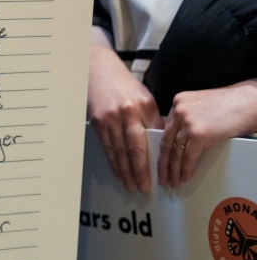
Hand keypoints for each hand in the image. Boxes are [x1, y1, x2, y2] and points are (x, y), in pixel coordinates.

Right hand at [87, 27, 162, 192]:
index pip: (150, 140)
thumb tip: (162, 144)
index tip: (159, 177)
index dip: (153, 161)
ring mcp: (109, 118)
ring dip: (124, 171)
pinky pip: (107, 146)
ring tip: (130, 185)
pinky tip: (117, 171)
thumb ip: (153, 120)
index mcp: (142, 107)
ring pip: (118, 151)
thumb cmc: (125, 85)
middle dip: (138, 172)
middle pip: (133, 149)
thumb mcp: (145, 98)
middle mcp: (125, 114)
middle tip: (143, 189)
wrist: (98, 69)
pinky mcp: (97, 121)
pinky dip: (112, 161)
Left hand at [158, 80, 256, 188]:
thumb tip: (185, 141)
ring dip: (173, 170)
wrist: (250, 102)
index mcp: (178, 102)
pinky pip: (189, 156)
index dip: (164, 148)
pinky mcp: (198, 134)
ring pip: (175, 151)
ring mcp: (187, 122)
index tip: (162, 160)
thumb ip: (190, 119)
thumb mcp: (203, 107)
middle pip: (166, 141)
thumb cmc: (232, 105)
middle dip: (163, 163)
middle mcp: (178, 111)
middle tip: (162, 178)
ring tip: (173, 182)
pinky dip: (186, 169)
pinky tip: (185, 178)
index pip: (167, 130)